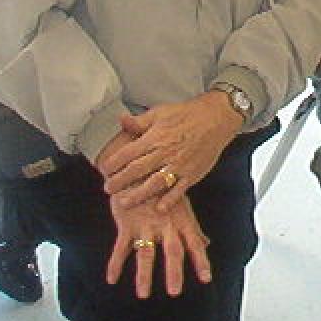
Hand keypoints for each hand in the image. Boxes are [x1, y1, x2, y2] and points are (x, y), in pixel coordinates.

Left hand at [97, 92, 240, 213]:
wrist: (216, 118)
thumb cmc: (187, 114)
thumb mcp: (160, 112)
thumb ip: (140, 121)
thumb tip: (121, 120)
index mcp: (155, 137)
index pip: (129, 152)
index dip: (114, 162)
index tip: (103, 169)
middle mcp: (165, 152)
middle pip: (138, 170)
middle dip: (120, 181)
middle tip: (107, 189)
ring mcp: (179, 165)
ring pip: (155, 183)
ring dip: (138, 194)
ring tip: (124, 203)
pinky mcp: (192, 174)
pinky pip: (179, 190)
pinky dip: (169, 200)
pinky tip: (159, 209)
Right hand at [105, 193, 210, 297]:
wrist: (138, 169)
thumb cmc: (163, 190)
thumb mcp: (181, 206)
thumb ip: (193, 228)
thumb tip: (206, 244)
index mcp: (181, 220)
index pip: (194, 243)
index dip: (201, 260)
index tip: (206, 279)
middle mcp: (166, 224)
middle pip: (172, 249)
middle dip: (174, 271)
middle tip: (175, 292)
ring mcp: (146, 224)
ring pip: (145, 252)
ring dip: (144, 274)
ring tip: (143, 294)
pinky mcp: (126, 223)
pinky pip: (120, 246)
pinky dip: (115, 263)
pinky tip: (111, 279)